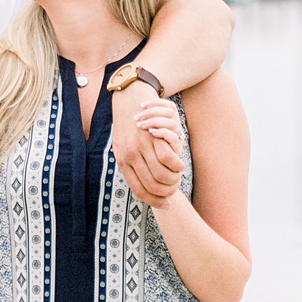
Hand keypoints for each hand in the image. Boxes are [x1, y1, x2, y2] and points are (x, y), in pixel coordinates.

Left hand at [110, 86, 183, 205]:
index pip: (139, 190)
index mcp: (122, 163)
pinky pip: (167, 158)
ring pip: (161, 175)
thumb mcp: (123, 146)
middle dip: (168, 191)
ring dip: (174, 179)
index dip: (155, 201)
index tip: (166, 204)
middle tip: (176, 188)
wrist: (127, 97)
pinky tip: (179, 163)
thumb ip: (132, 165)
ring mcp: (139, 147)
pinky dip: (176, 164)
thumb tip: (143, 185)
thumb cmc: (127, 123)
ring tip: (178, 176)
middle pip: (152, 186)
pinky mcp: (150, 136)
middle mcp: (129, 157)